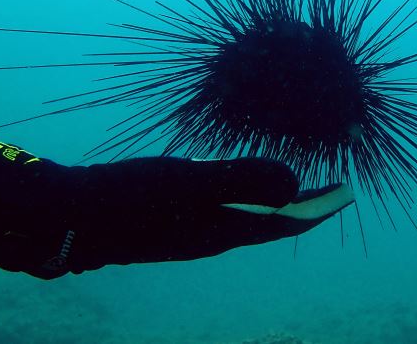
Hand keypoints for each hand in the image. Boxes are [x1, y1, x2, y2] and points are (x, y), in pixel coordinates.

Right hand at [0, 157, 354, 278]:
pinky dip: (247, 200)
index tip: (347, 192)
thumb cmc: (129, 198)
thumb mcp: (189, 183)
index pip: (287, 223)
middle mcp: (214, 237)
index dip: (320, 209)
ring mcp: (193, 233)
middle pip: (273, 224)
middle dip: (306, 207)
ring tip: (297, 188)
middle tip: (332, 189)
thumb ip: (243, 180)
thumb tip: (295, 183)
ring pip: (250, 220)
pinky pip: (226, 214)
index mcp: (224, 230)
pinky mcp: (174, 224)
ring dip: (279, 205)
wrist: (69, 218)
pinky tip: (239, 187)